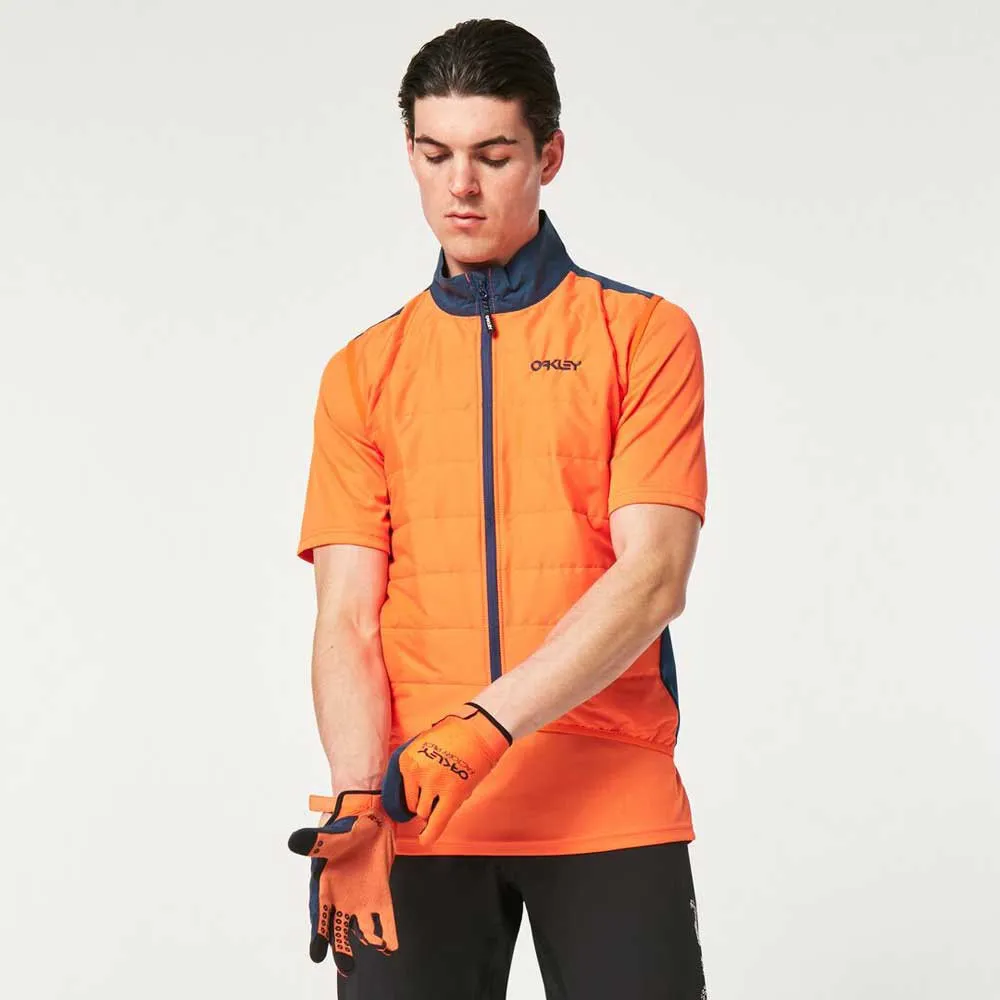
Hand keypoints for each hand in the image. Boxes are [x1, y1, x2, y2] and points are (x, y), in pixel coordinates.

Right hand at [287, 790, 396, 976]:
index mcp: (324, 886)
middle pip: (338, 929)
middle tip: (346, 967)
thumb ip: (316, 841)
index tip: (317, 953)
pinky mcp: (380, 895)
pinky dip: (388, 932)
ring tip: (376, 948)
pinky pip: (384, 918)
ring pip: (361, 927)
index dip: (318, 933)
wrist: (369, 816)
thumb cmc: (344, 826)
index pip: (319, 915)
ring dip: (368, 939)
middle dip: (341, 948)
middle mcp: (341, 898)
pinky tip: (391, 945)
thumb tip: (295, 841)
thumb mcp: (330, 834)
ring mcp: (361, 899)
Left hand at [381, 702, 512, 844]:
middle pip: (413, 802)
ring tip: (445, 797)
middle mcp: (416, 773)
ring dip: (432, 809)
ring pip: (424, 812)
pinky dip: (430, 834)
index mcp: (407, 759)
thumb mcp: (424, 742)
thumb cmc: (456, 732)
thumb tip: (412, 786)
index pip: (402, 788)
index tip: (420, 793)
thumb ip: (416, 763)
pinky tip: (425, 840)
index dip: (414, 792)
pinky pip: (437, 821)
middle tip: (437, 792)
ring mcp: (433, 785)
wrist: (480, 730)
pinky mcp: (452, 794)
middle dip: (423, 801)